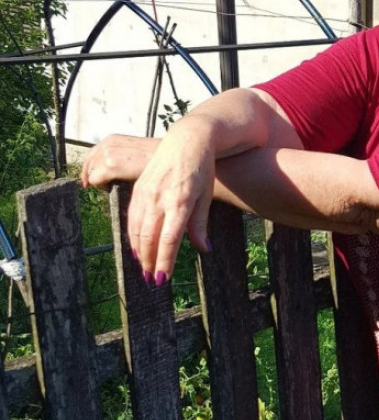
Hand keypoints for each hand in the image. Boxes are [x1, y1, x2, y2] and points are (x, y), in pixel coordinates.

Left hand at [81, 135, 159, 188]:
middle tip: (97, 187)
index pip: (91, 154)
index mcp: (111, 139)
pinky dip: (101, 187)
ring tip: (112, 186)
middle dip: (90, 176)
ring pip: (91, 173)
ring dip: (99, 181)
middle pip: (88, 164)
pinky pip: (95, 180)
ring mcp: (107, 154)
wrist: (167, 154)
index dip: (88, 169)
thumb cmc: (154, 156)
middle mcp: (106, 144)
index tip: (89, 181)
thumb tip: (109, 171)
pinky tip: (113, 188)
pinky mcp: (110, 166)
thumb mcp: (132, 150)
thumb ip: (119, 155)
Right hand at [124, 122, 217, 283]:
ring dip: (139, 251)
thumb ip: (200, 225)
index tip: (162, 278)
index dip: (164, 261)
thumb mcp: (205, 197)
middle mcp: (160, 199)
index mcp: (180, 203)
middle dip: (148, 261)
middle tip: (151, 279)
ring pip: (136, 229)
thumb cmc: (201, 170)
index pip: (169, 240)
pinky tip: (136, 246)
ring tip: (143, 267)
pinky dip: (132, 234)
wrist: (187, 140)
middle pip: (149, 238)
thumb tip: (204, 249)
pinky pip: (132, 217)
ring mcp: (146, 193)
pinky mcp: (139, 189)